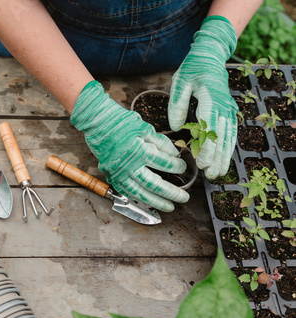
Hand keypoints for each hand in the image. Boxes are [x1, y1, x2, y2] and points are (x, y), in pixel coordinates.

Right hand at [71, 81, 188, 211]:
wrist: (96, 122)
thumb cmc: (120, 122)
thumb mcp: (144, 127)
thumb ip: (161, 142)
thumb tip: (174, 154)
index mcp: (140, 152)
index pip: (165, 164)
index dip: (177, 167)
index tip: (183, 167)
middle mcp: (129, 166)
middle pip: (154, 184)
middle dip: (171, 192)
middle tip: (184, 197)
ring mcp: (118, 173)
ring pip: (140, 193)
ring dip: (156, 201)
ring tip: (169, 206)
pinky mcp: (111, 175)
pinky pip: (126, 191)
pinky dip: (138, 197)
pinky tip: (147, 200)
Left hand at [168, 16, 237, 179]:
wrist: (211, 55)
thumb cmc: (193, 68)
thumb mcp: (179, 82)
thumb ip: (176, 105)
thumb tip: (175, 128)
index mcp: (210, 98)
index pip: (209, 127)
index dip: (207, 147)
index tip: (202, 162)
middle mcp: (223, 105)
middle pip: (221, 136)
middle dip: (216, 158)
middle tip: (210, 175)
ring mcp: (228, 108)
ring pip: (228, 136)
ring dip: (223, 156)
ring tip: (217, 173)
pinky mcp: (229, 110)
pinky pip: (230, 132)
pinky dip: (227, 147)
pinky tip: (223, 160)